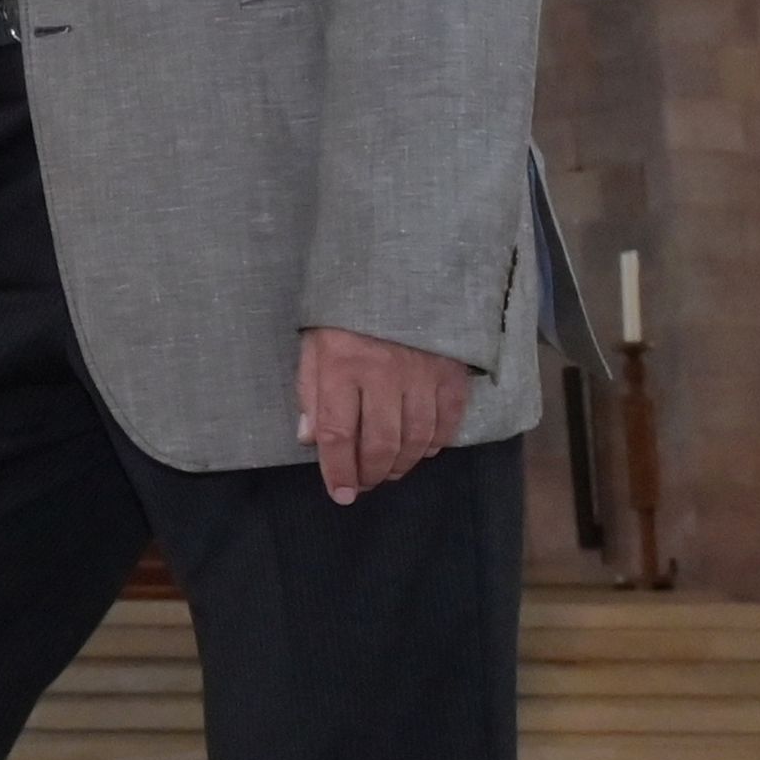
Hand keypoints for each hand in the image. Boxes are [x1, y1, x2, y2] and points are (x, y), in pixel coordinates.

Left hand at [294, 324, 471, 502]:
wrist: (400, 265)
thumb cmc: (348, 309)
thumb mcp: (315, 341)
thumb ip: (310, 389)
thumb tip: (308, 438)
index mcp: (342, 363)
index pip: (337, 433)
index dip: (337, 471)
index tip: (339, 494)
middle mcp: (383, 371)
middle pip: (380, 443)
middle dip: (370, 473)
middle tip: (364, 483)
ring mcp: (422, 372)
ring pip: (416, 438)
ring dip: (402, 464)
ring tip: (389, 471)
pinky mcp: (451, 370)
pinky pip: (447, 420)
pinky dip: (436, 443)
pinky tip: (423, 449)